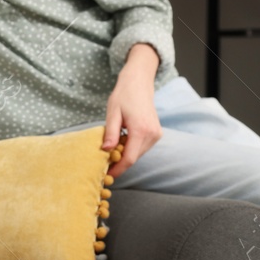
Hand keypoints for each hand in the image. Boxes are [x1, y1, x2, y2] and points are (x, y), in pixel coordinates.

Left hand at [103, 45, 162, 178]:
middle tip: (103, 166)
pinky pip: (141, 147)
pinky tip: (120, 143)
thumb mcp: (113, 113)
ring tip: (109, 152)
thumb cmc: (124, 96)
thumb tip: (106, 150)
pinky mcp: (156, 133)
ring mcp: (156, 134)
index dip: (117, 169)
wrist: (139, 83)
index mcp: (141, 130)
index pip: (129, 158)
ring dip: (124, 156)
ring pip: (138, 154)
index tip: (106, 176)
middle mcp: (152, 134)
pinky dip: (130, 149)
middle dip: (119, 164)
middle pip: (134, 158)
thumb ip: (111, 133)